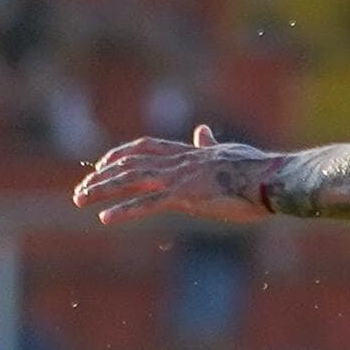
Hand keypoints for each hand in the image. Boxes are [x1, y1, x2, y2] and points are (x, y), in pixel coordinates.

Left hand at [76, 123, 275, 223]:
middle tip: (80, 190)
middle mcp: (177, 162)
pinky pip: (147, 204)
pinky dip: (124, 211)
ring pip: (130, 181)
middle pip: (128, 164)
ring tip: (79, 200)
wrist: (270, 179)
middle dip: (100, 177)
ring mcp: (179, 179)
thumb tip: (202, 130)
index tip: (101, 164)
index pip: (143, 148)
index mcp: (187, 153)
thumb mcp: (227, 152)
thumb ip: (208, 144)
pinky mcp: (184, 197)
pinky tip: (105, 219)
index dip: (118, 155)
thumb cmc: (256, 168)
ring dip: (101, 190)